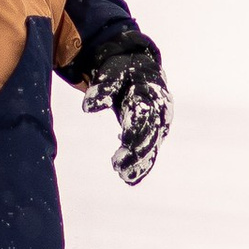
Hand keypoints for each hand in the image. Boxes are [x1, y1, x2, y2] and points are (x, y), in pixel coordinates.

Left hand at [79, 30, 168, 187]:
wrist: (142, 69)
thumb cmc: (124, 70)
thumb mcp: (113, 73)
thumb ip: (102, 88)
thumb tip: (87, 107)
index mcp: (150, 92)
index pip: (144, 115)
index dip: (135, 130)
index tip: (123, 144)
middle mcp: (159, 110)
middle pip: (150, 134)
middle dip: (136, 151)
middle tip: (117, 165)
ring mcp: (160, 123)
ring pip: (152, 146)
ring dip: (140, 162)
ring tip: (123, 176)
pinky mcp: (156, 133)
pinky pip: (151, 152)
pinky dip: (142, 166)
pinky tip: (130, 179)